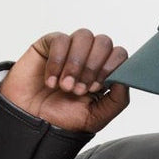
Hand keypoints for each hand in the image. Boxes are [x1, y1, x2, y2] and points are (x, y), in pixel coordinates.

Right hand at [0, 29, 129, 133]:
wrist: (33, 122)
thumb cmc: (64, 119)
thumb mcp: (97, 117)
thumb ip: (118, 100)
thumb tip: (126, 79)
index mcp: (104, 72)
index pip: (119, 55)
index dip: (111, 67)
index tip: (97, 87)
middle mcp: (90, 58)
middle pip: (104, 42)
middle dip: (93, 67)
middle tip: (78, 90)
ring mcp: (71, 49)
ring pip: (84, 36)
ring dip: (76, 64)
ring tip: (65, 87)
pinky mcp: (50, 44)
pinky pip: (61, 40)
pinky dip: (57, 62)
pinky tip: (51, 81)